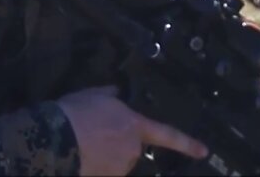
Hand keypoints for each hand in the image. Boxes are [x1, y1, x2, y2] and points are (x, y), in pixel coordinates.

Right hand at [56, 85, 207, 175]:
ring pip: (116, 163)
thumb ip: (110, 94)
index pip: (167, 135)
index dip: (187, 144)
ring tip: (82, 145)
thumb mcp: (94, 94)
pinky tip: (80, 157)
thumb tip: (116, 90)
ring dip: (104, 157)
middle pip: (131, 149)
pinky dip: (95, 167)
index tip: (204, 152)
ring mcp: (120, 167)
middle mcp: (132, 148)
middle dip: (117, 144)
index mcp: (134, 125)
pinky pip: (104, 172)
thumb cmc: (76, 112)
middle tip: (93, 135)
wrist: (55, 138)